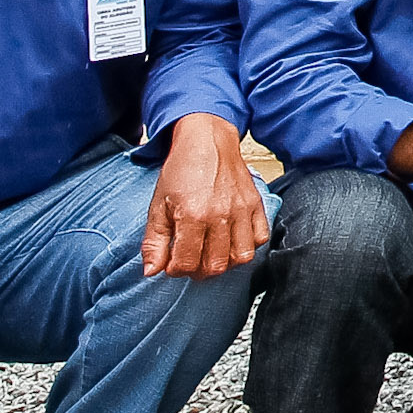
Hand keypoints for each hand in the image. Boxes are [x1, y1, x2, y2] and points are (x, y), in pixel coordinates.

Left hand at [142, 112, 266, 279]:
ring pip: (241, 257)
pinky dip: (248, 246)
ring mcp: (241, 210)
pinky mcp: (255, 205)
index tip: (171, 264)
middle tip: (190, 261)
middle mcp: (220, 215)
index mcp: (192, 215)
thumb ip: (154, 241)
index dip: (175, 271)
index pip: (186, 263)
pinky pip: (260, 238)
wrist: (207, 141)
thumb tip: (151, 270)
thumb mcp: (157, 205)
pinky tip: (232, 241)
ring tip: (211, 254)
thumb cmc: (181, 170)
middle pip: (215, 266)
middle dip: (198, 271)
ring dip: (225, 263)